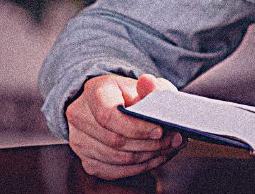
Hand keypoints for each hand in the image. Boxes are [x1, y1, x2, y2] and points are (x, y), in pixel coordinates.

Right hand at [65, 73, 185, 178]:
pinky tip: (156, 158)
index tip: (160, 130)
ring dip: (148, 157)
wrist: (112, 104)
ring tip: (169, 149)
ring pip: (117, 158)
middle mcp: (80, 116)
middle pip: (115, 140)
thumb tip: (149, 83)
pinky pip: (114, 171)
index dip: (136, 127)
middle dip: (149, 144)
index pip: (108, 115)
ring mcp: (80, 141)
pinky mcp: (86, 160)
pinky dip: (139, 167)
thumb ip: (150, 86)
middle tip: (174, 141)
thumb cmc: (131, 94)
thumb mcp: (144, 85)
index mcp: (94, 92)